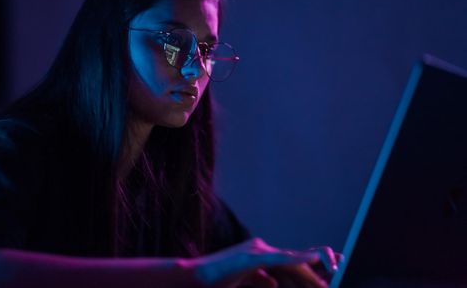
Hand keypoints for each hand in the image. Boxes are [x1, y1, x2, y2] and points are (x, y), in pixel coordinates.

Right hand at [189, 238, 340, 287]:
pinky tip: (313, 261)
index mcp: (260, 258)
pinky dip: (297, 260)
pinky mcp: (250, 258)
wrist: (192, 279)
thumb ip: (258, 280)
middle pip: (294, 260)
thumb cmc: (215, 282)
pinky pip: (278, 259)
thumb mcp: (241, 281)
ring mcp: (255, 252)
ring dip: (313, 267)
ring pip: (290, 260)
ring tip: (335, 268)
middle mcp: (260, 251)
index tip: (331, 270)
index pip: (289, 263)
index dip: (310, 266)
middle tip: (342, 268)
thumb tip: (272, 283)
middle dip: (319, 266)